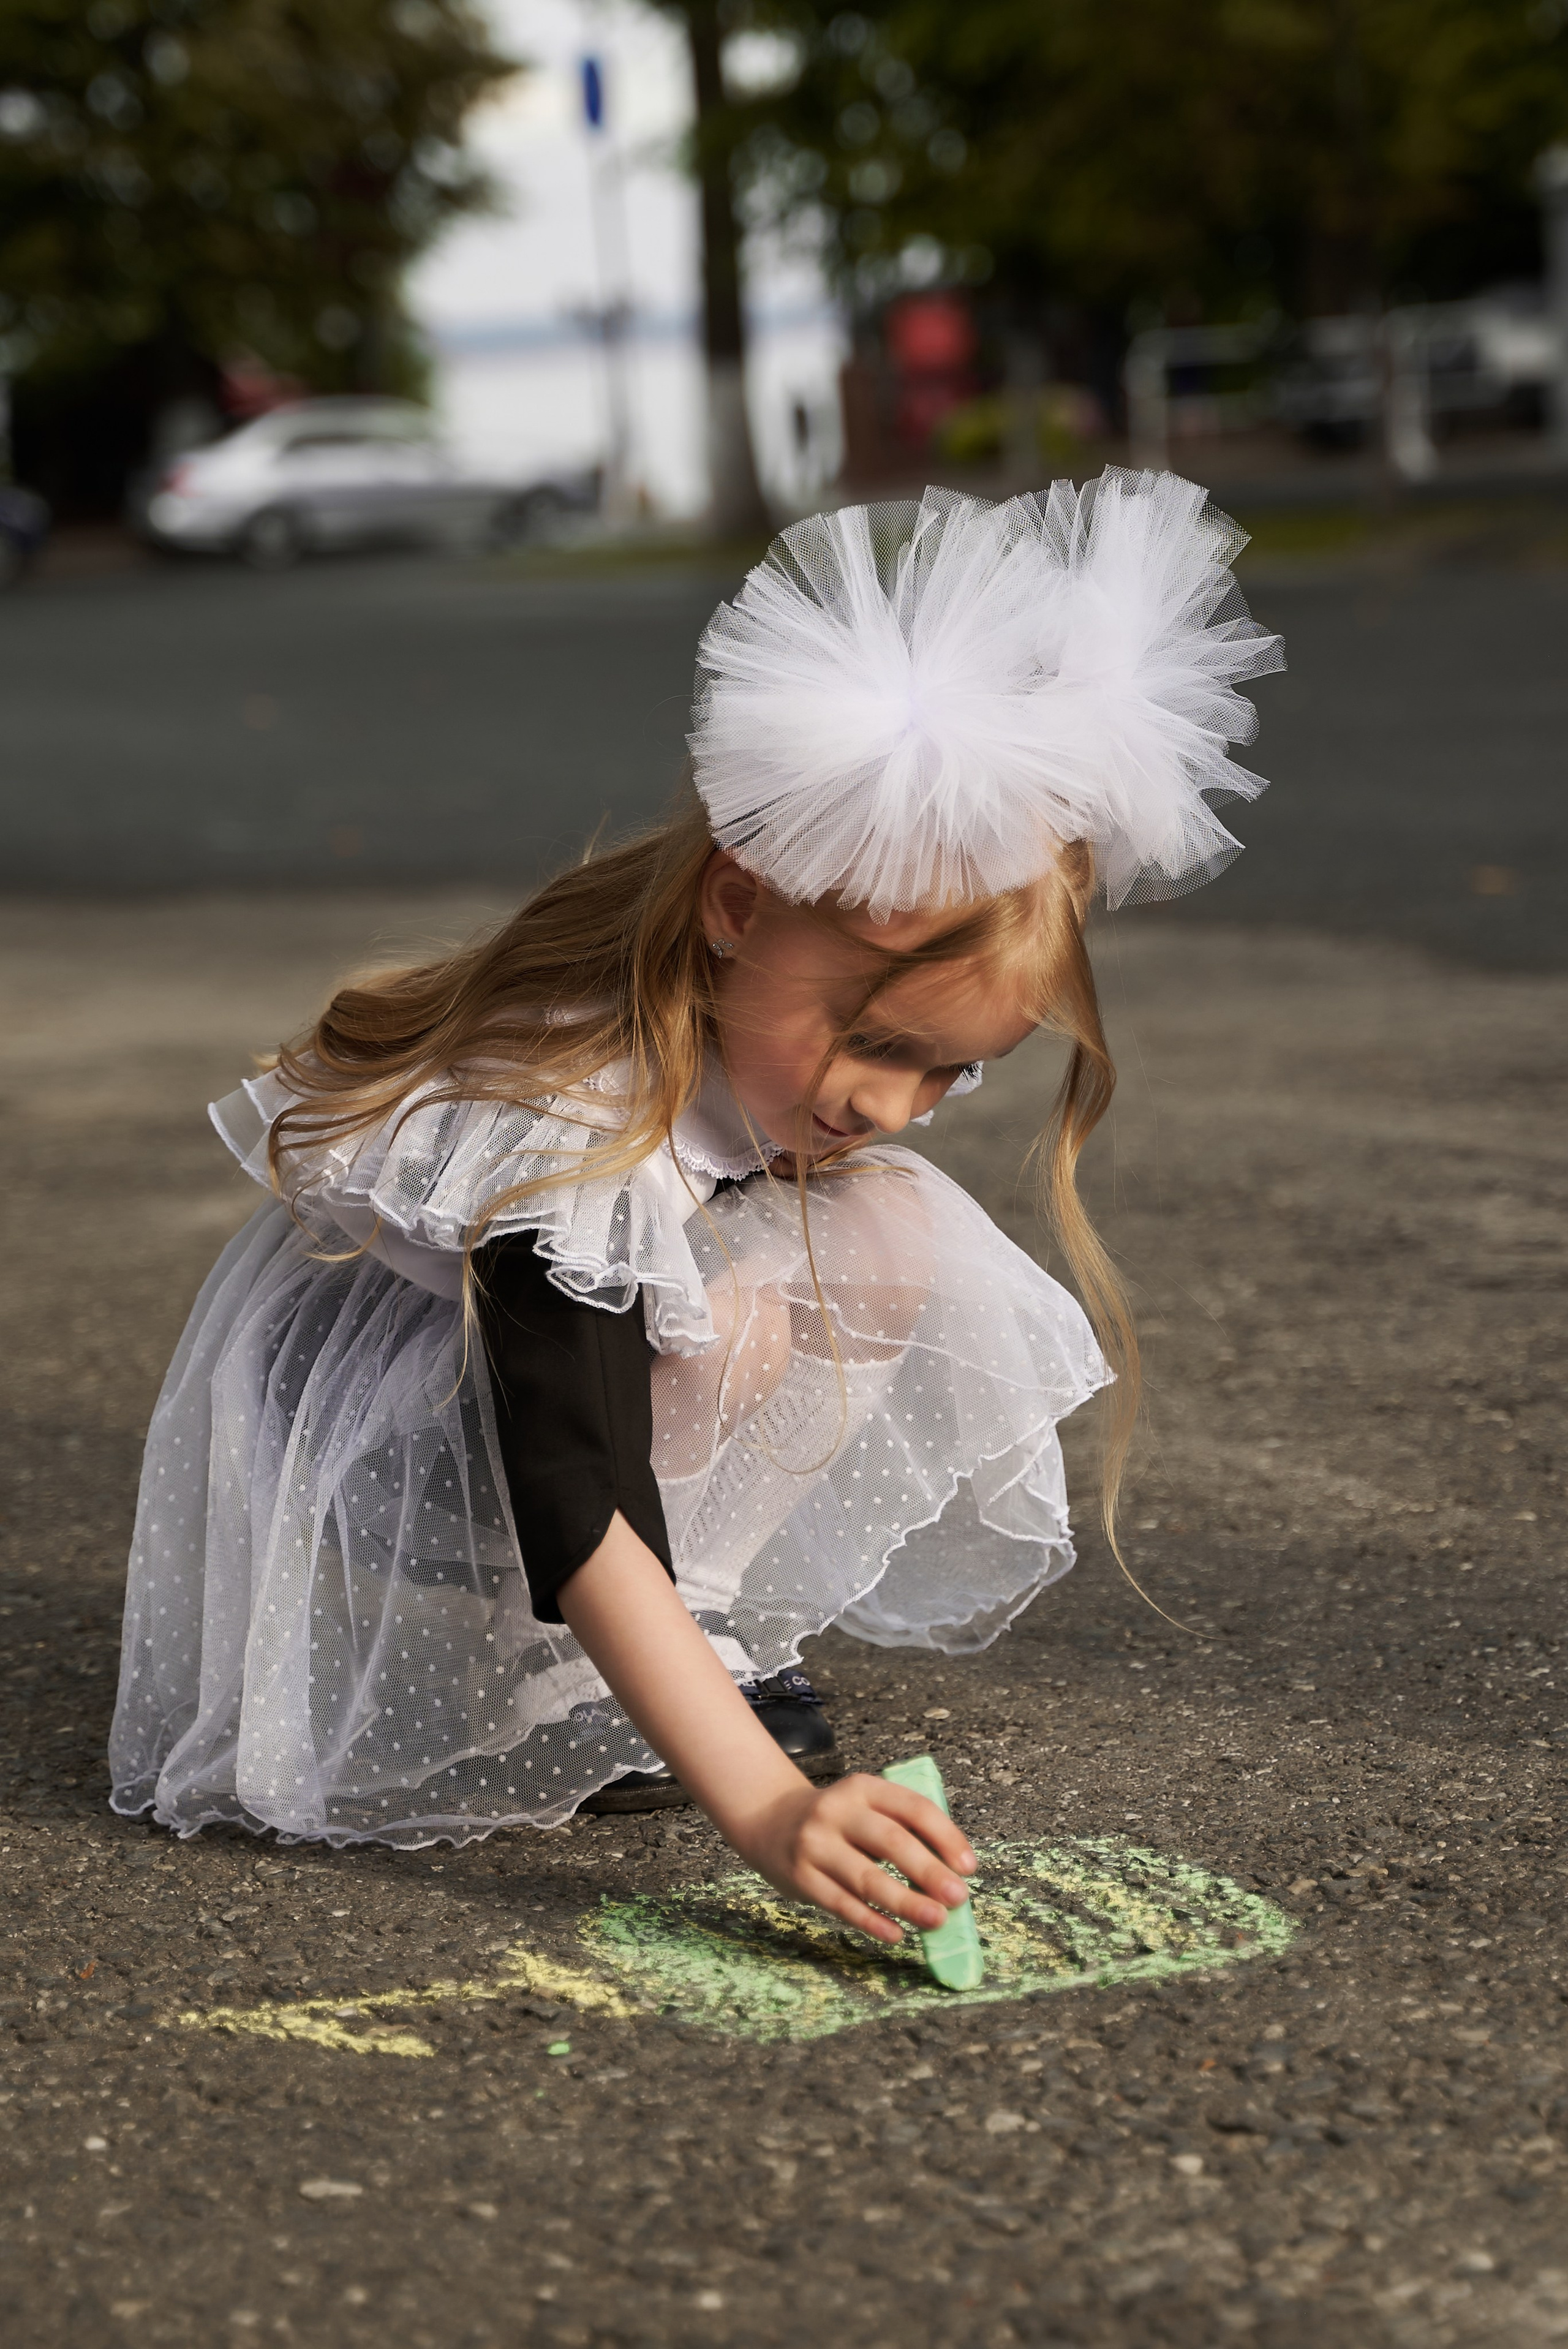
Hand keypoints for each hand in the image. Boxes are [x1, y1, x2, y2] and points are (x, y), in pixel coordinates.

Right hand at [733, 1771, 975, 1944]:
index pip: (913, 1808)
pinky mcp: (800, 1877)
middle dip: (929, 1872)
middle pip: (891, 1841)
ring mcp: (815, 1845)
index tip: (969, 1866)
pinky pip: (841, 1904)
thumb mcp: (865, 1806)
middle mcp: (837, 1811)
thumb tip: (949, 1877)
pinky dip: (872, 1921)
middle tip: (958, 1897)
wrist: (769, 1820)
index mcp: (863, 1788)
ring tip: (936, 1920)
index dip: (946, 1836)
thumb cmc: (837, 1821)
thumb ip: (902, 1830)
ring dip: (906, 1902)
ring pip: (866, 1878)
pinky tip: (896, 1933)